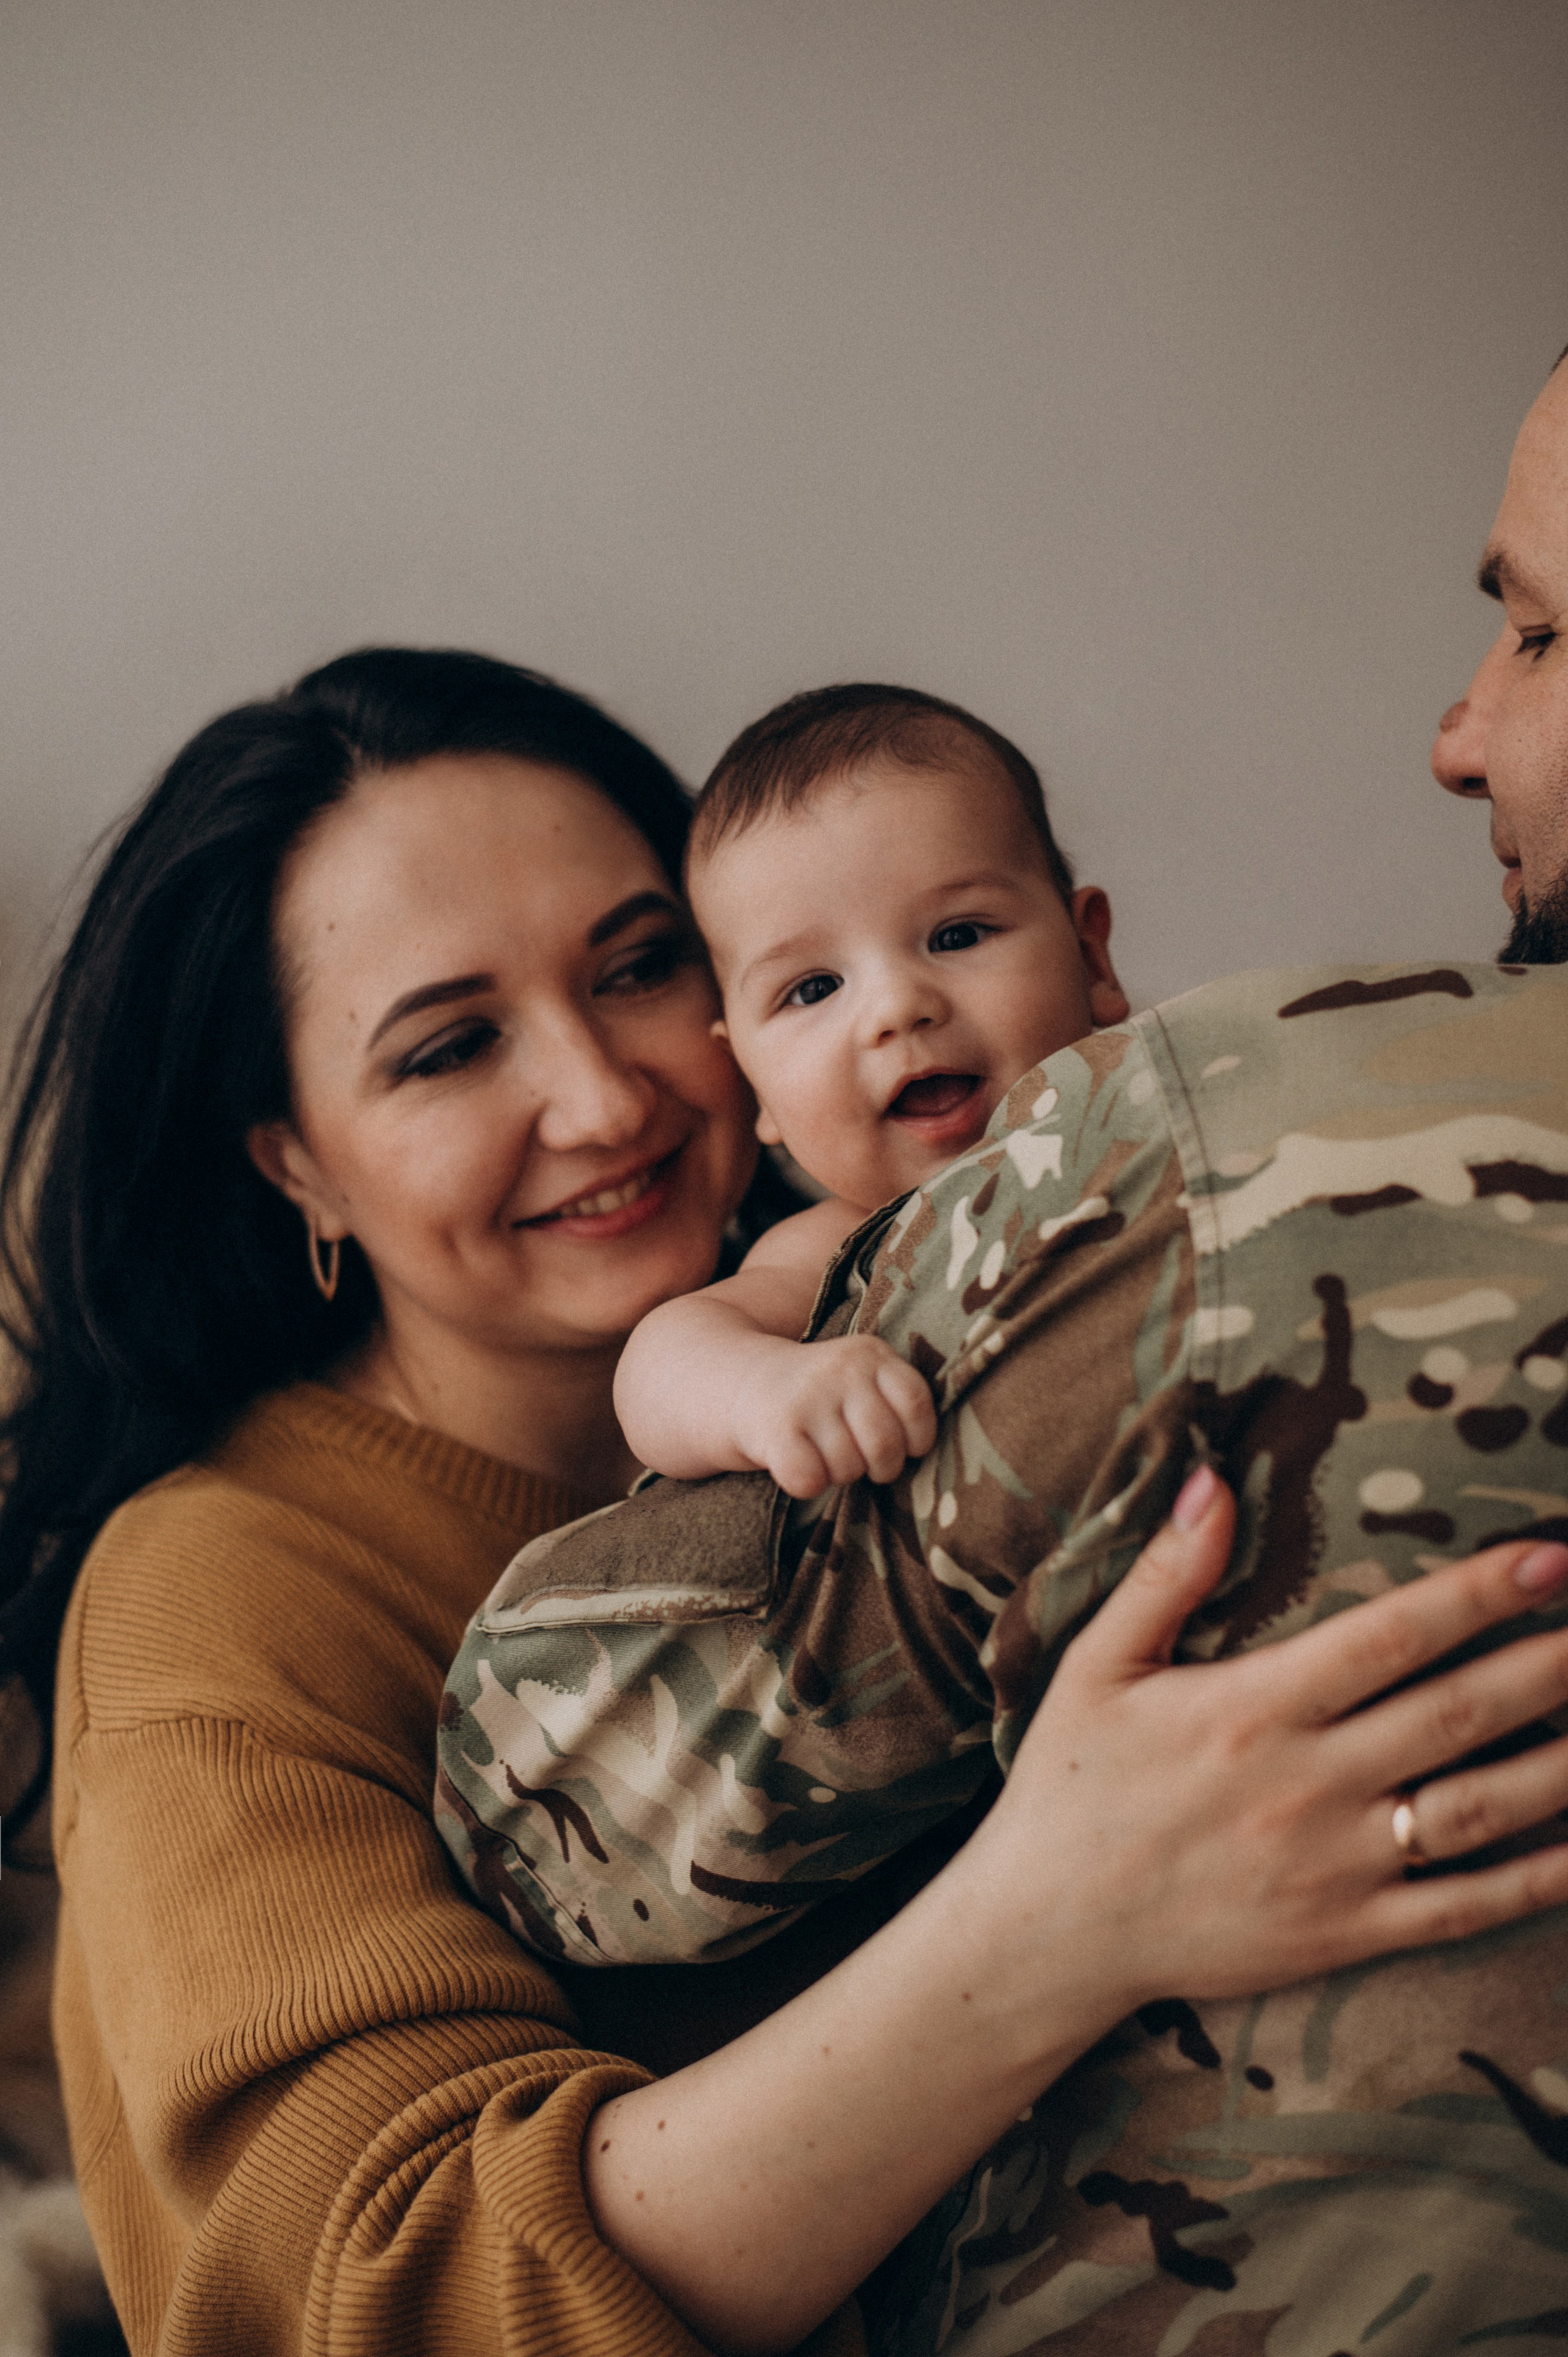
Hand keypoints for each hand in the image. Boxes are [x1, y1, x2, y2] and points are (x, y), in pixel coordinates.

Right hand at [730, 1333, 937, 1497]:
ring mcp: (808, 1397)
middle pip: (886, 1445)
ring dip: (839, 1474)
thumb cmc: (822, 1395)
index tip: (902, 1445)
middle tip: (860, 1458)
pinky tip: (800, 1465)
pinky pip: (810, 1479)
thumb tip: (930, 1456)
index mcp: (871, 1354)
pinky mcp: (777, 1428)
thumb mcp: (862, 1378)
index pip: (917, 1403)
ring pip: (848, 1468)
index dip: (916, 1438)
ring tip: (824, 1452)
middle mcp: (841, 1369)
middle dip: (879, 1467)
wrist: (744, 1383)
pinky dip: (809, 1485)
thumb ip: (898, 1402)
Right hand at [973, 1466, 1567, 2009]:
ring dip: (1564, 1764)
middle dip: (1549, 1665)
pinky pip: (1462, 1909)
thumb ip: (1164, 1574)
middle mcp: (1308, 1785)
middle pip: (1457, 1714)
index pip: (1390, 1637)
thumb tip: (1211, 1481)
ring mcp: (1336, 1867)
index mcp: (1254, 1709)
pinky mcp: (1346, 1936)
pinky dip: (1537, 1880)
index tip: (1549, 1558)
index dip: (1477, 1595)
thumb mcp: (1097, 1667)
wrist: (1050, 1933)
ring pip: (1480, 1809)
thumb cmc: (1073, 1788)